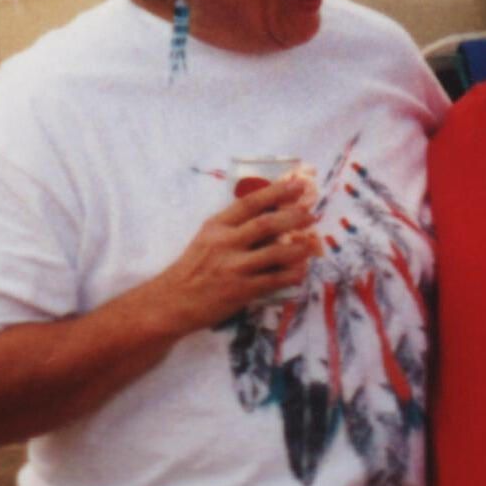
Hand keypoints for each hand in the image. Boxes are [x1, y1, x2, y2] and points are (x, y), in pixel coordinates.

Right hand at [149, 173, 321, 336]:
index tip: (296, 185)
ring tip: (312, 244)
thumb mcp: (207, 238)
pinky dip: (291, 275)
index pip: (250, 202)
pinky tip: (302, 271)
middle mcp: (226, 242)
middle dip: (294, 216)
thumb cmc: (193, 268)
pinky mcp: (241, 290)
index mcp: (217, 225)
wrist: (173, 301)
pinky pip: (274, 280)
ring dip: (298, 247)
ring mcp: (234, 267)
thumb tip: (269, 217)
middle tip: (311, 213)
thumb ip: (233, 227)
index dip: (276, 191)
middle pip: (267, 224)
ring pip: (275, 252)